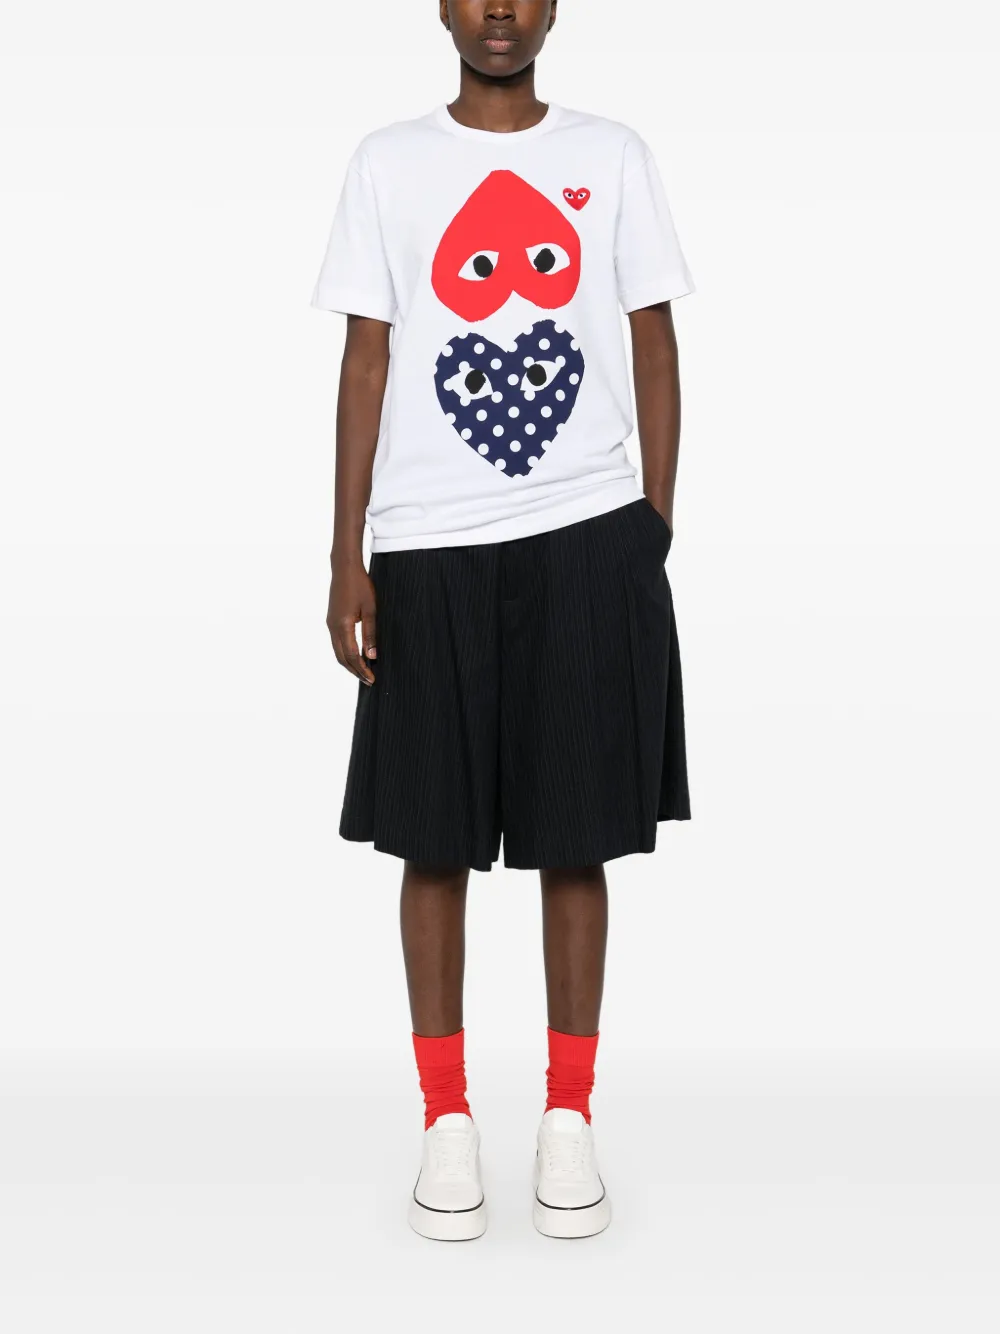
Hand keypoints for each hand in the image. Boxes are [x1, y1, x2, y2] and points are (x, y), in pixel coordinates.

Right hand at [327, 560, 376, 685]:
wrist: (344, 568)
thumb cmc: (360, 586)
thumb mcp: (371, 610)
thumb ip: (370, 634)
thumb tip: (372, 656)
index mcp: (342, 626)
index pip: (351, 655)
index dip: (361, 669)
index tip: (372, 679)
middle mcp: (333, 627)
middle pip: (341, 658)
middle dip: (354, 671)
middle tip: (368, 680)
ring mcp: (330, 624)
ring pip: (337, 651)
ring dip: (349, 664)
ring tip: (363, 671)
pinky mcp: (331, 620)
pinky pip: (336, 643)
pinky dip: (345, 653)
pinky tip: (355, 655)